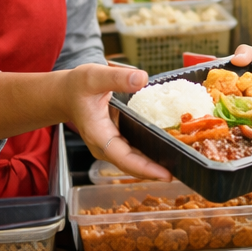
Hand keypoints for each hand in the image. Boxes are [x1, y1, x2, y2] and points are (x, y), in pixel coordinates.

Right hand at [64, 64, 171, 181]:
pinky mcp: (118, 143)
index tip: (165, 174)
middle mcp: (105, 146)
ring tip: (182, 166)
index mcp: (98, 135)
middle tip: (183, 172)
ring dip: (156, 166)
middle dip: (156, 172)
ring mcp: (112, 147)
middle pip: (133, 165)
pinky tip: (170, 152)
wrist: (67, 93)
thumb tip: (141, 79)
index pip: (123, 158)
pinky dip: (152, 156)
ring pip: (135, 162)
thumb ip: (116, 77)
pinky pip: (136, 154)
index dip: (144, 168)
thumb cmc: (77, 86)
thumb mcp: (94, 76)